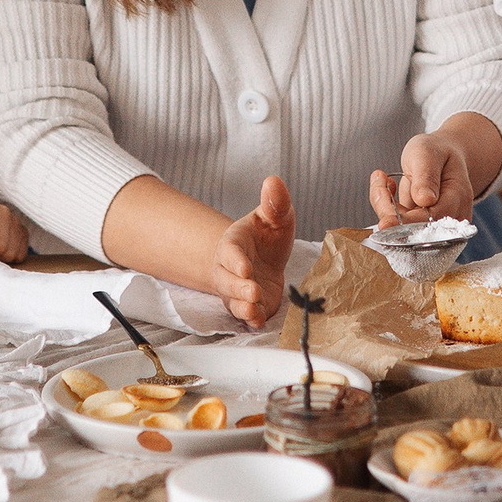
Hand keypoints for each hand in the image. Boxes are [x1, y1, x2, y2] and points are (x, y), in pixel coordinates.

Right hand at [211, 176, 295, 325]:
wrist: (260, 259)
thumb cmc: (265, 235)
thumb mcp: (274, 216)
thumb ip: (275, 203)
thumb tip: (274, 181)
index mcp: (234, 243)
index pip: (230, 252)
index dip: (236, 261)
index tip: (246, 268)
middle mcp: (230, 270)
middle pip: (226, 281)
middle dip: (238, 287)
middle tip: (254, 291)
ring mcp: (237, 291)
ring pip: (233, 301)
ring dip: (243, 307)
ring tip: (255, 309)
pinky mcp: (250, 306)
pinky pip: (245, 316)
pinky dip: (251, 319)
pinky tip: (259, 320)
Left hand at [370, 130, 476, 226]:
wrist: (441, 157)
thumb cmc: (436, 153)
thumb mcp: (428, 154)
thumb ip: (426, 176)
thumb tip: (425, 200)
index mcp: (458, 197)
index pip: (431, 219)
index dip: (407, 222)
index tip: (384, 221)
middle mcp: (451, 217)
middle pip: (416, 229)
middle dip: (389, 209)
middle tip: (380, 179)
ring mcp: (437, 225)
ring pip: (403, 229)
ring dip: (386, 207)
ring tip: (383, 179)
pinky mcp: (422, 227)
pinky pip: (399, 226)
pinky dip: (388, 208)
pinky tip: (390, 188)